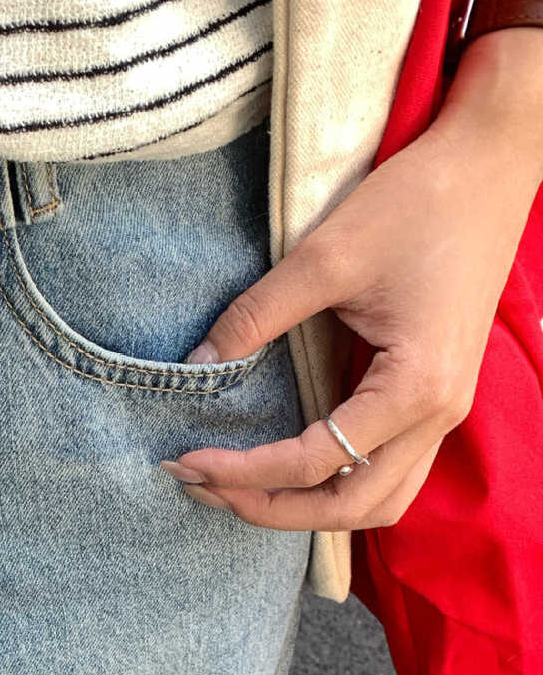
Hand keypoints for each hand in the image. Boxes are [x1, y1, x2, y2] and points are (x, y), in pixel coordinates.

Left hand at [162, 105, 542, 531]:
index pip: (315, 460)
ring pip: (377, 503)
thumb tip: (195, 368)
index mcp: (415, 387)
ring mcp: (444, 412)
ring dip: (307, 510)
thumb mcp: (323, 257)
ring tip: (237, 489)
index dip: (242, 471)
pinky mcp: (437, 398)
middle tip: (198, 484)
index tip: (185, 461)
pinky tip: (287, 470)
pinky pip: (389, 472)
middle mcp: (438, 415)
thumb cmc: (417, 202)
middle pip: (350, 507)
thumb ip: (255, 319)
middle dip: (268, 507)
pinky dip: (337, 485)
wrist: (488, 165)